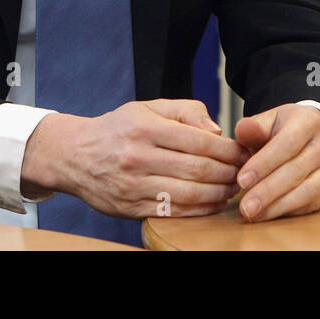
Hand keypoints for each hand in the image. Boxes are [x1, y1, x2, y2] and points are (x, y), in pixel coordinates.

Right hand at [21, 99, 248, 217]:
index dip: (228, 149)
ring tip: (233, 188)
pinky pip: (173, 211)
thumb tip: (217, 130)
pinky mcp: (129, 208)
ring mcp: (132, 185)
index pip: (199, 140)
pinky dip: (200, 209)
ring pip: (188, 193)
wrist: (73, 155)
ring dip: (218, 193)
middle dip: (228, 173)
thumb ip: (186, 111)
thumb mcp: (148, 107)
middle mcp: (137, 156)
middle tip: (246, 172)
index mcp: (145, 126)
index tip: (244, 151)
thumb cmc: (118, 128)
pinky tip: (214, 202)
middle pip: (197, 169)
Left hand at [233, 103, 319, 221]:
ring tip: (252, 213)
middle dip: (267, 191)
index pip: (287, 143)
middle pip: (295, 171)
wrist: (313, 137)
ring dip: (276, 206)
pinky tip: (266, 213)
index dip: (264, 163)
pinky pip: (309, 204)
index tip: (242, 180)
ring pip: (305, 192)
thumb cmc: (285, 130)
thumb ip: (254, 127)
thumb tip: (242, 129)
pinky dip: (286, 211)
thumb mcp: (269, 121)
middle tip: (245, 206)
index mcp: (308, 122)